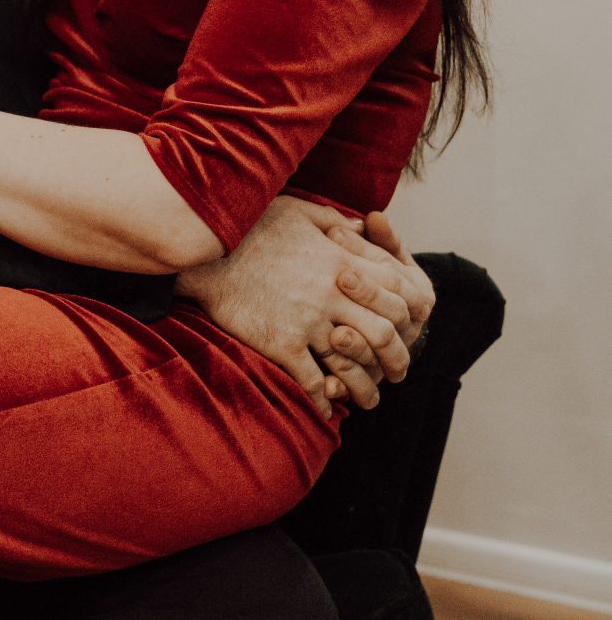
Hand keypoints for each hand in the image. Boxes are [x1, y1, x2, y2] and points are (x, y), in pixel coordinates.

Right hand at [176, 197, 424, 417]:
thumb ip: (337, 220)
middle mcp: (333, 293)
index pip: (397, 289)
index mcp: (342, 261)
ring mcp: (309, 321)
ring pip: (354, 362)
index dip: (411, 309)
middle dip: (398, 356)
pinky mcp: (283, 344)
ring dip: (365, 387)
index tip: (413, 324)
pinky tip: (328, 407)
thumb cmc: (250, 229)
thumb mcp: (299, 211)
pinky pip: (314, 380)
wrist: (206, 256)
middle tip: (399, 372)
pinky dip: (325, 398)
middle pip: (385, 331)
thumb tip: (364, 225)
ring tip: (370, 400)